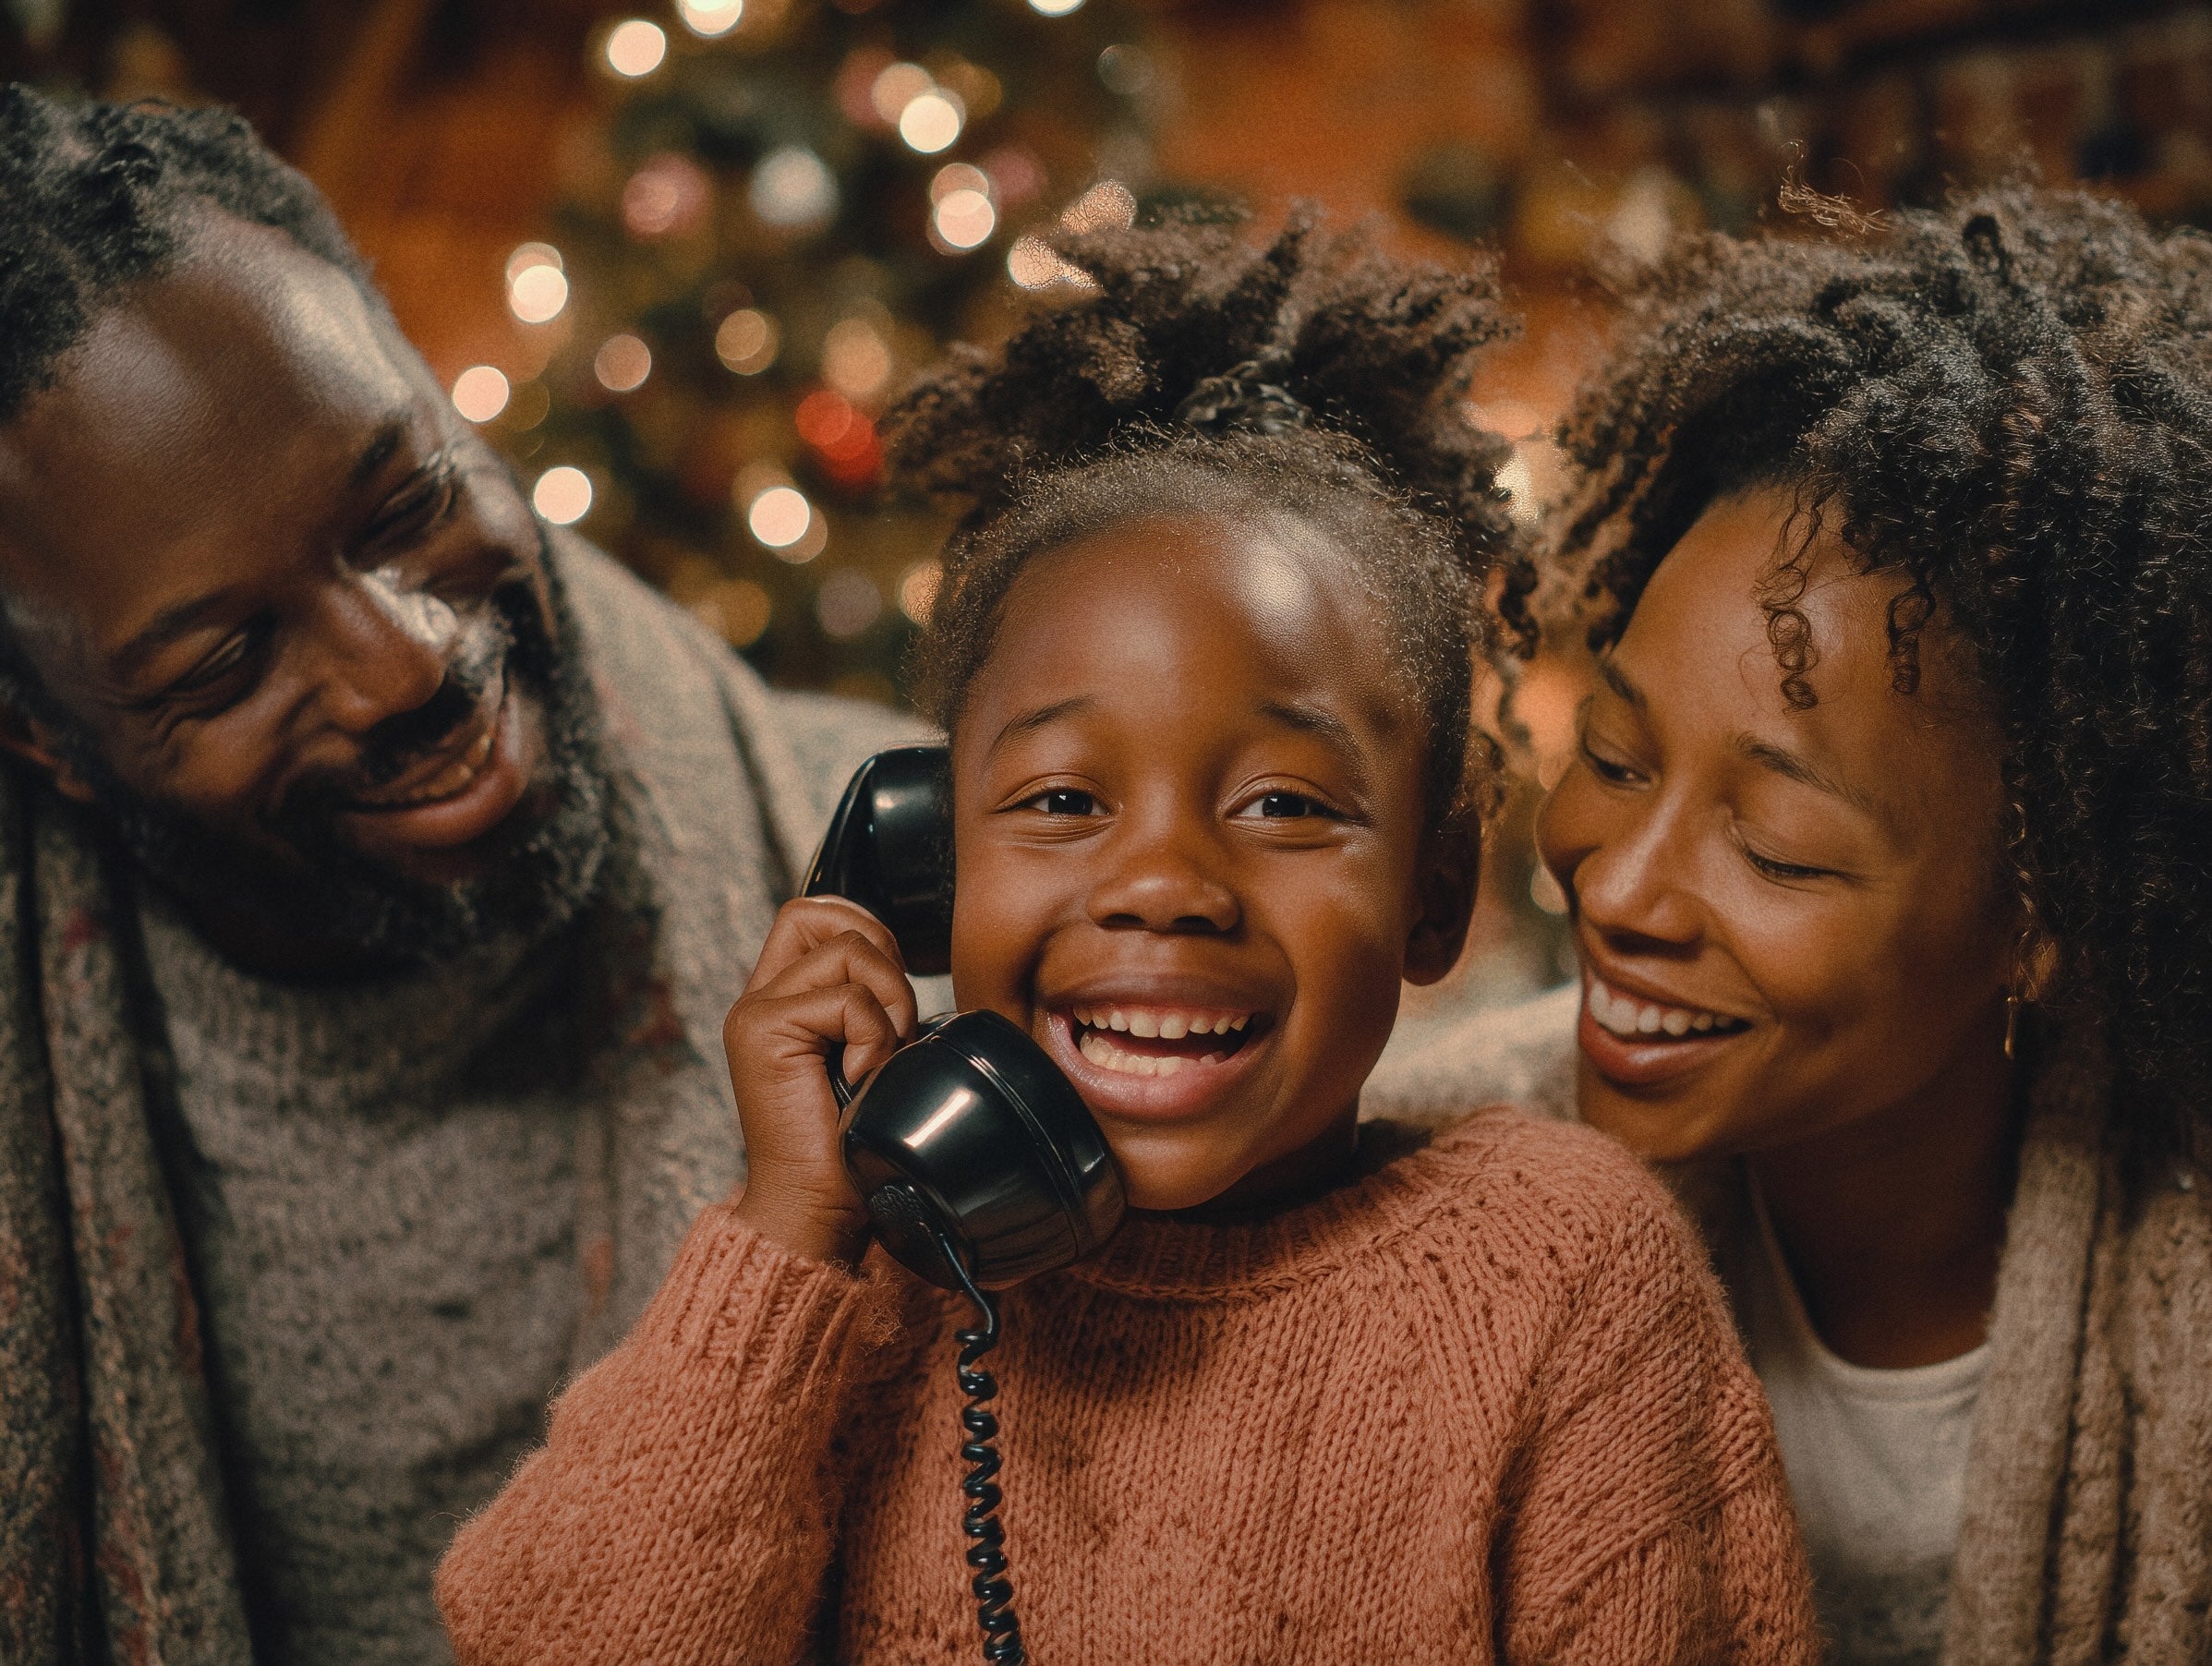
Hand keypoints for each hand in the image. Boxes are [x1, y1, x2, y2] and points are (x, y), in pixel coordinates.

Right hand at [723, 896, 917, 1265]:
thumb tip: (900, 963)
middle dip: (878, 953)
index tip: (889, 1000)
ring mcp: (756, 1012)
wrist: (816, 1210)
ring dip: (887, 1003)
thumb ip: (867, 1005)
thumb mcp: (868, 1058)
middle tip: (888, 1022)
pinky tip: (861, 1080)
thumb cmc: (851, 1146)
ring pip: (847, 948)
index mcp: (780, 1001)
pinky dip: (874, 1038)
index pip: (815, 914)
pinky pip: (848, 999)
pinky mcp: (762, 1029)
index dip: (867, 934)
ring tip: (877, 1058)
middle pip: (821, 911)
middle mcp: (758, 998)